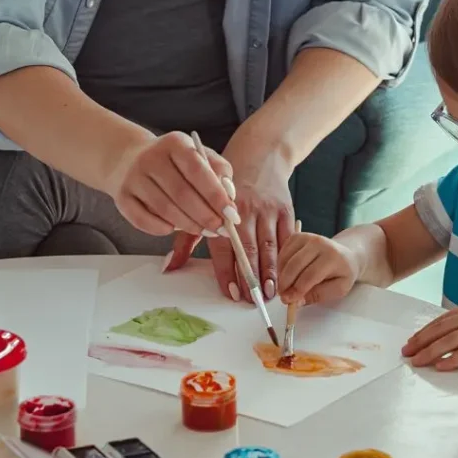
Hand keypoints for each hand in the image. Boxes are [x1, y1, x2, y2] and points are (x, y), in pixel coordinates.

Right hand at [108, 132, 235, 238]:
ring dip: (188, 225)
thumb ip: (218, 170)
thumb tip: (230, 195)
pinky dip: (161, 229)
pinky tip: (174, 229)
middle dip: (205, 216)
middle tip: (220, 229)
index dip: (216, 195)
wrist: (127, 156)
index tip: (232, 214)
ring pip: (165, 209)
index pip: (198, 170)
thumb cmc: (172, 160)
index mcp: (174, 143)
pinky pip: (143, 220)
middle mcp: (151, 157)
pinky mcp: (121, 196)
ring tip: (204, 230)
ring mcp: (133, 177)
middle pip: (182, 194)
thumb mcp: (197, 154)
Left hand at [165, 144, 293, 301]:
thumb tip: (169, 267)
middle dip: (251, 278)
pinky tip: (285, 274)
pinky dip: (286, 257)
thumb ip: (187, 239)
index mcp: (220, 211)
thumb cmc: (224, 187)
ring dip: (271, 272)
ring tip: (271, 293)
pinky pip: (287, 238)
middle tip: (253, 301)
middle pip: (249, 250)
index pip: (224, 248)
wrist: (260, 156)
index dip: (228, 272)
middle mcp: (245, 210)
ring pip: (270, 246)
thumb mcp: (200, 205)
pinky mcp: (286, 209)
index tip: (231, 293)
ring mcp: (268, 210)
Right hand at [278, 233, 357, 305]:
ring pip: (286, 258)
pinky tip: (285, 275)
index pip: (310, 275)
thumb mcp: (338, 289)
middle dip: (285, 283)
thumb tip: (296, 301)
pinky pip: (283, 252)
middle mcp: (319, 243)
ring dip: (281, 275)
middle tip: (282, 296)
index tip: (289, 300)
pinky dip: (280, 265)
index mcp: (332, 257)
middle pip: (295, 265)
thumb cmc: (342, 273)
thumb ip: (318, 295)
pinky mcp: (297, 236)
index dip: (297, 289)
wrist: (346, 254)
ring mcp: (307, 237)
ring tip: (284, 287)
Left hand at [402, 303, 457, 369]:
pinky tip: (441, 366)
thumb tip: (442, 343)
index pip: (439, 322)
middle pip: (441, 330)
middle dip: (421, 342)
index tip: (409, 343)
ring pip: (450, 341)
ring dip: (431, 352)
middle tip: (406, 354)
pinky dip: (453, 360)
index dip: (423, 333)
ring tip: (418, 362)